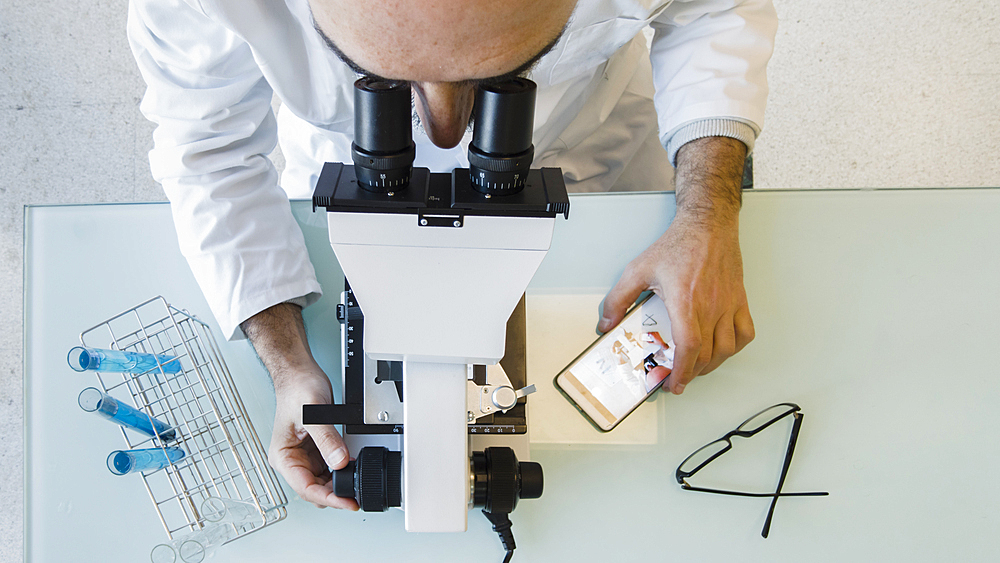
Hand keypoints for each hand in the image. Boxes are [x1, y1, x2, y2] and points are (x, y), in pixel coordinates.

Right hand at [269, 369, 357, 509]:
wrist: (300, 374)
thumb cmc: (297, 389)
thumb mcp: (314, 414)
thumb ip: (327, 440)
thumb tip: (340, 462)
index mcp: (283, 456)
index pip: (305, 488)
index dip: (328, 498)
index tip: (347, 502)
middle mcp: (292, 460)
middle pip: (315, 490)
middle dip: (335, 494)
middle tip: (357, 494)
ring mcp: (304, 457)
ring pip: (323, 483)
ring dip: (339, 484)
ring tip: (356, 481)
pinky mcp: (316, 451)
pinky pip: (330, 469)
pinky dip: (341, 471)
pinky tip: (351, 468)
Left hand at [598, 137, 754, 394]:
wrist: (708, 225)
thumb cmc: (678, 245)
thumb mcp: (638, 270)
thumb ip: (618, 299)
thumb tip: (606, 324)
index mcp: (686, 301)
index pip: (689, 347)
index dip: (682, 372)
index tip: (673, 384)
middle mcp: (711, 306)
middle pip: (707, 354)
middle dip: (691, 373)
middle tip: (677, 378)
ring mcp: (729, 304)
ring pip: (728, 348)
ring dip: (712, 364)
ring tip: (696, 367)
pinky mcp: (740, 299)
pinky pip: (746, 332)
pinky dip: (736, 347)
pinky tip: (723, 348)